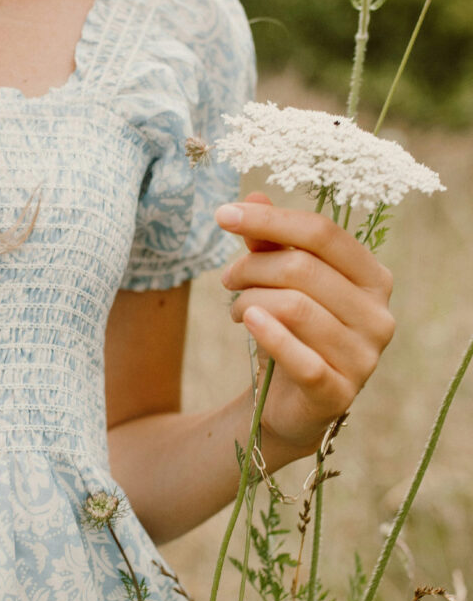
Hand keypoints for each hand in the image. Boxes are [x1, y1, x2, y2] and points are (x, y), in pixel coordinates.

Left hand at [216, 192, 394, 455]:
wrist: (289, 404)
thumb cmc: (290, 332)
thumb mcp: (280, 284)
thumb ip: (270, 244)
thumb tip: (253, 196)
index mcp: (373, 278)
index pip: (322, 233)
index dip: (270, 220)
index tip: (222, 215)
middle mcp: (379, 315)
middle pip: (302, 269)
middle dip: (251, 268)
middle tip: (227, 279)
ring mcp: (364, 358)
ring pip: (294, 308)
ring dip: (249, 302)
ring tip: (235, 310)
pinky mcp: (339, 393)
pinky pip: (301, 358)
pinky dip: (268, 335)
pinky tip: (245, 320)